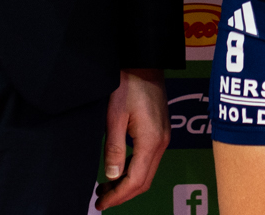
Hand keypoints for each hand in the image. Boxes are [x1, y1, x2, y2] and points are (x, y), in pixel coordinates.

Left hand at [95, 69, 168, 208]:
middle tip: (101, 200)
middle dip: (123, 194)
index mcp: (151, 141)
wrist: (144, 63)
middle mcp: (161, 142)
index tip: (102, 204)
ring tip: (105, 188)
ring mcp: (163, 137)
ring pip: (147, 172)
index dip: (119, 196)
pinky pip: (148, 160)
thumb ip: (114, 148)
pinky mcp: (160, 131)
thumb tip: (112, 177)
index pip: (136, 180)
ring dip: (128, 184)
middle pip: (145, 181)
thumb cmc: (129, 84)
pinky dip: (134, 171)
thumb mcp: (115, 116)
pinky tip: (119, 169)